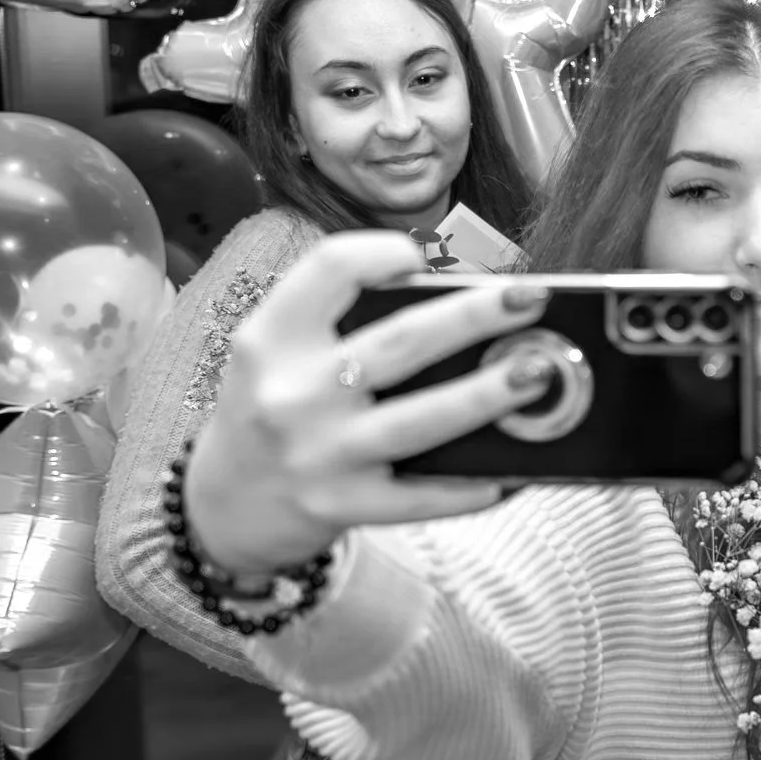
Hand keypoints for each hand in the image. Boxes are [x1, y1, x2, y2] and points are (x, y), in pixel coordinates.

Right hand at [181, 232, 554, 573]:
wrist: (222, 506)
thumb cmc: (270, 411)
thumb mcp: (277, 355)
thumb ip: (339, 322)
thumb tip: (457, 300)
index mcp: (271, 338)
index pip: (329, 270)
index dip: (381, 252)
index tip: (424, 256)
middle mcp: (291, 393)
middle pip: (399, 342)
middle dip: (474, 316)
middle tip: (532, 299)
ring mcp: (319, 455)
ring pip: (421, 419)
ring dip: (488, 394)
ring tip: (538, 372)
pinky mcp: (343, 507)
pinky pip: (422, 496)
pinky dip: (473, 484)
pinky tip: (516, 470)